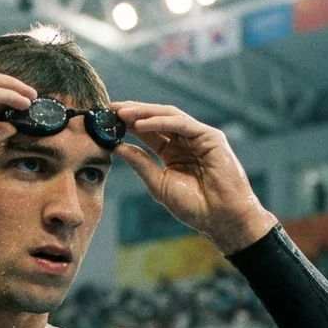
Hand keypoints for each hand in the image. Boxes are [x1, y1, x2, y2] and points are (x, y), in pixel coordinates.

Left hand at [112, 101, 277, 253]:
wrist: (221, 218)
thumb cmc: (194, 206)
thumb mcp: (159, 185)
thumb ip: (141, 164)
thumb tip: (118, 148)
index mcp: (172, 152)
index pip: (147, 132)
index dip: (127, 124)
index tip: (106, 120)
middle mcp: (185, 141)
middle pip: (156, 119)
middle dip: (133, 112)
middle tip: (110, 109)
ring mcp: (198, 137)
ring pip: (168, 116)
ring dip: (144, 113)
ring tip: (122, 114)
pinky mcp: (210, 137)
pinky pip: (182, 124)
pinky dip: (162, 122)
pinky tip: (142, 124)